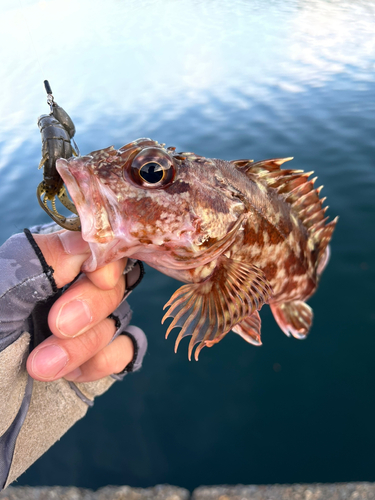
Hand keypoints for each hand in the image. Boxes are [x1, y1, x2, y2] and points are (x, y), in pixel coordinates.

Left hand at [26, 230, 133, 382]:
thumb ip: (39, 260)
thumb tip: (86, 237)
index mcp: (45, 265)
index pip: (94, 246)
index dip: (104, 260)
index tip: (97, 278)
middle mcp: (70, 291)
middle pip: (112, 282)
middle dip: (90, 307)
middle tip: (56, 327)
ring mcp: (86, 325)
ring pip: (118, 317)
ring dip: (86, 344)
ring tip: (41, 367)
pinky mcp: (97, 358)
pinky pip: (125, 348)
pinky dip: (104, 361)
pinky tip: (72, 375)